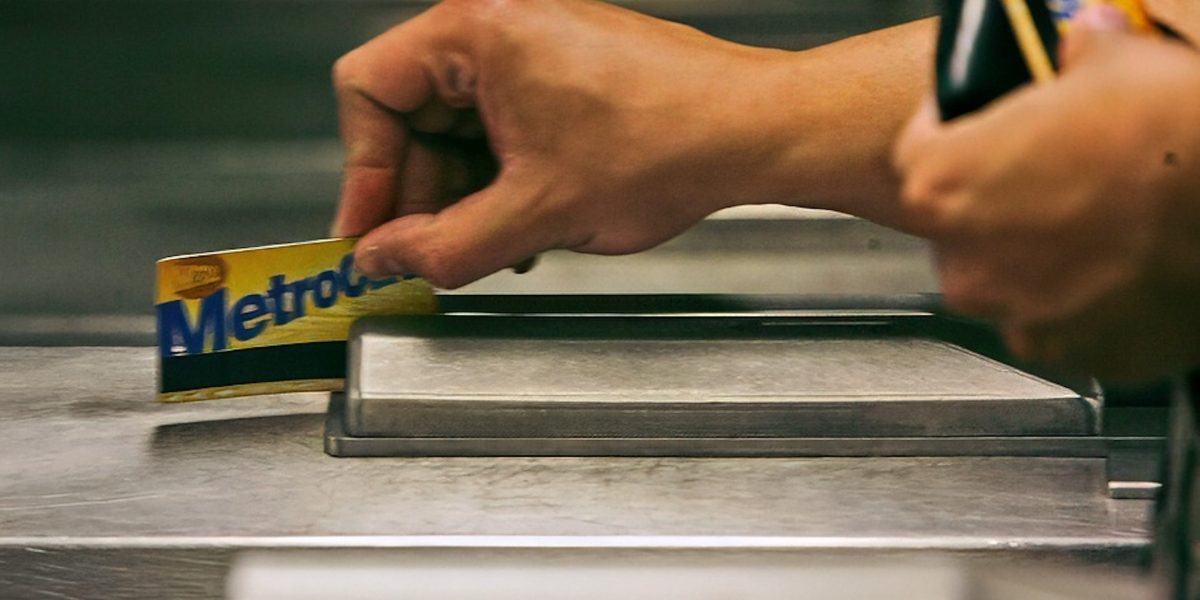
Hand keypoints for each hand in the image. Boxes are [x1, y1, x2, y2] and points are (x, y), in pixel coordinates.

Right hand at [332, 0, 794, 287]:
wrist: (754, 133)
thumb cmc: (667, 142)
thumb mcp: (536, 213)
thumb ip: (443, 246)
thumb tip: (384, 259)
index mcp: (476, 31)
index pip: (368, 91)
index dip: (361, 172)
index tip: (369, 231)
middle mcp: (500, 25)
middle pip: (411, 114)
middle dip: (418, 195)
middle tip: (424, 255)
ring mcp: (533, 47)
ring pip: (457, 129)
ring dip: (463, 196)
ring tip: (490, 247)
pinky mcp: (562, 73)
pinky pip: (501, 128)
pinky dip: (500, 181)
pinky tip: (522, 226)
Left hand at [894, 6, 1199, 377]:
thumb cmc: (1176, 140)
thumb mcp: (1113, 62)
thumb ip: (1072, 55)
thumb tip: (1079, 43)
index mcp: (945, 182)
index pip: (917, 151)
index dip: (951, 130)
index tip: (974, 122)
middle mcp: (967, 261)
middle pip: (959, 222)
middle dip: (997, 198)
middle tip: (1053, 172)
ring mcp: (1017, 316)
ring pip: (1007, 277)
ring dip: (1036, 254)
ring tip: (1095, 221)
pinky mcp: (1070, 352)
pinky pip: (1058, 323)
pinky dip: (1079, 300)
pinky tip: (1116, 265)